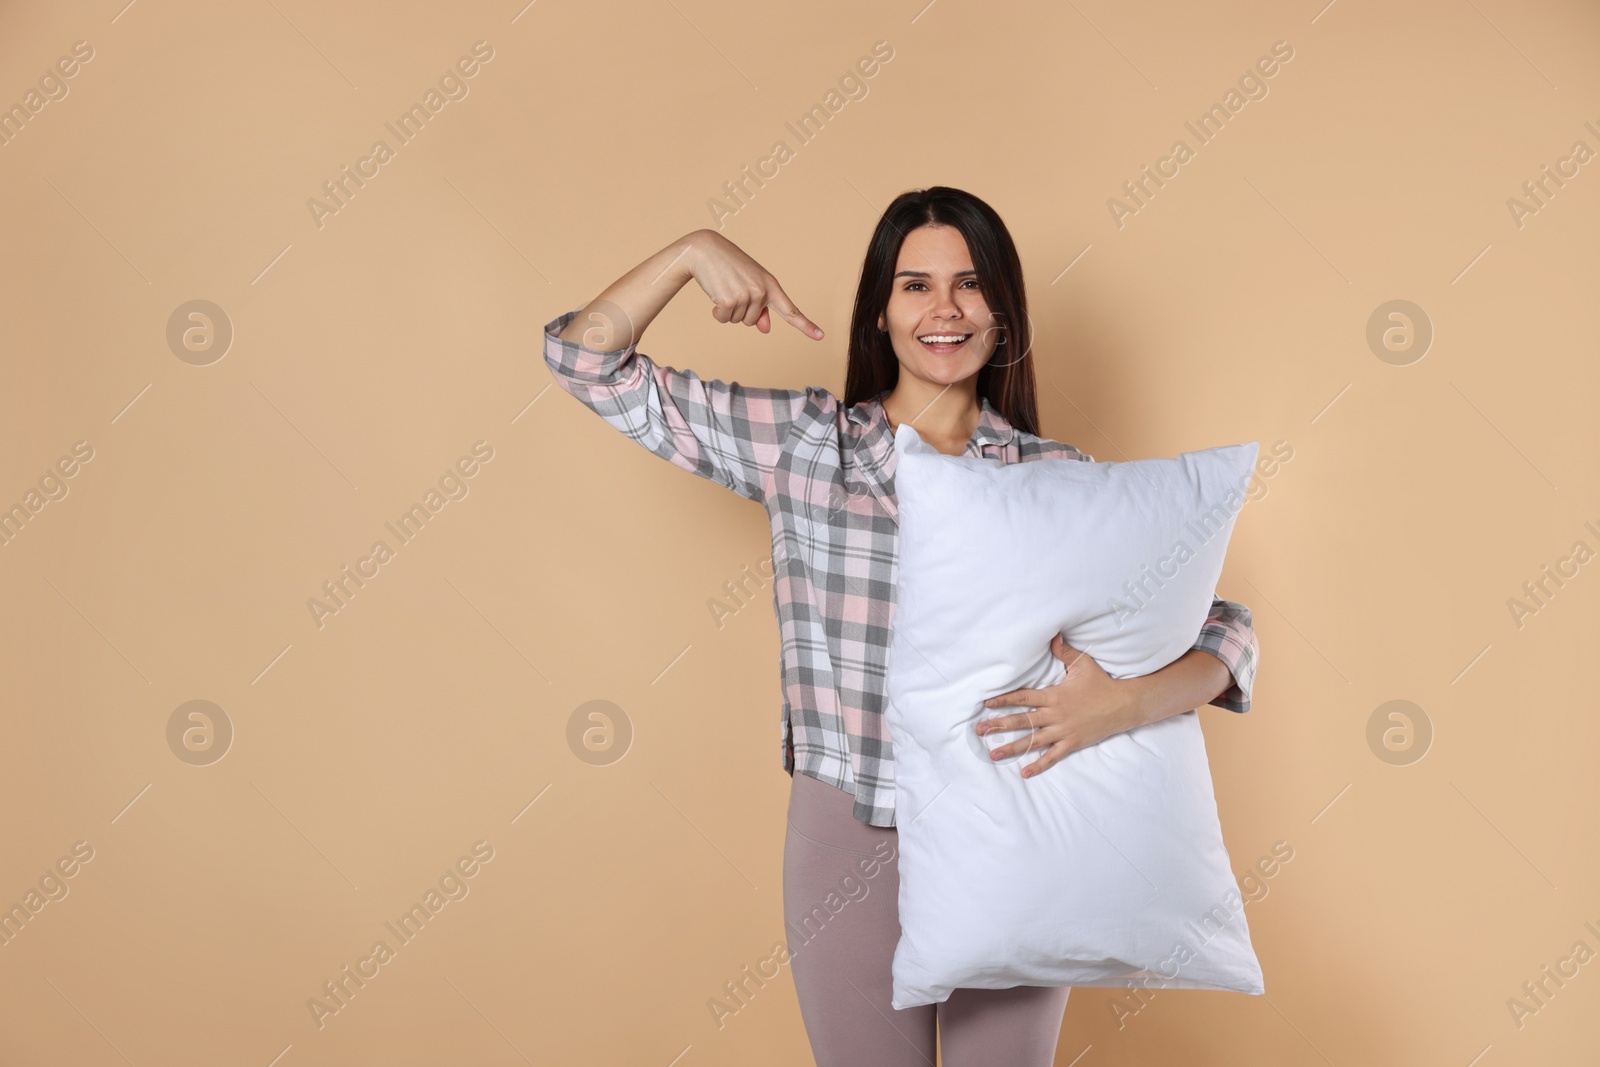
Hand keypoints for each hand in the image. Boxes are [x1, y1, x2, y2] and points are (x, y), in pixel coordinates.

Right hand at [683, 229, 824, 338]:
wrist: (705, 249)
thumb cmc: (729, 266)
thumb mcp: (749, 283)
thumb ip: (760, 307)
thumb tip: (766, 329)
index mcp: (771, 285)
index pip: (791, 310)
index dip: (806, 325)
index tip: (820, 336)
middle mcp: (762, 291)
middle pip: (752, 321)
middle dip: (739, 310)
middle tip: (732, 287)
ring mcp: (746, 296)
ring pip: (737, 321)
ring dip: (727, 309)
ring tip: (724, 287)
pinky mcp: (729, 300)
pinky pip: (724, 319)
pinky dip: (717, 311)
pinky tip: (715, 292)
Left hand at [974, 635, 1145, 778]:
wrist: (1124, 704)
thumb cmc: (1101, 683)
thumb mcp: (1083, 664)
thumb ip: (1064, 652)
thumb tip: (1053, 635)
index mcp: (1054, 695)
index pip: (1023, 697)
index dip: (1004, 699)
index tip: (986, 703)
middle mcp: (1055, 714)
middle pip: (1022, 721)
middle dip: (999, 725)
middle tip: (979, 730)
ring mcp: (1063, 730)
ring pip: (1033, 741)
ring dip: (1012, 748)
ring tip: (993, 753)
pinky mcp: (1072, 742)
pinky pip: (1053, 756)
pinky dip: (1039, 765)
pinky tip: (1024, 773)